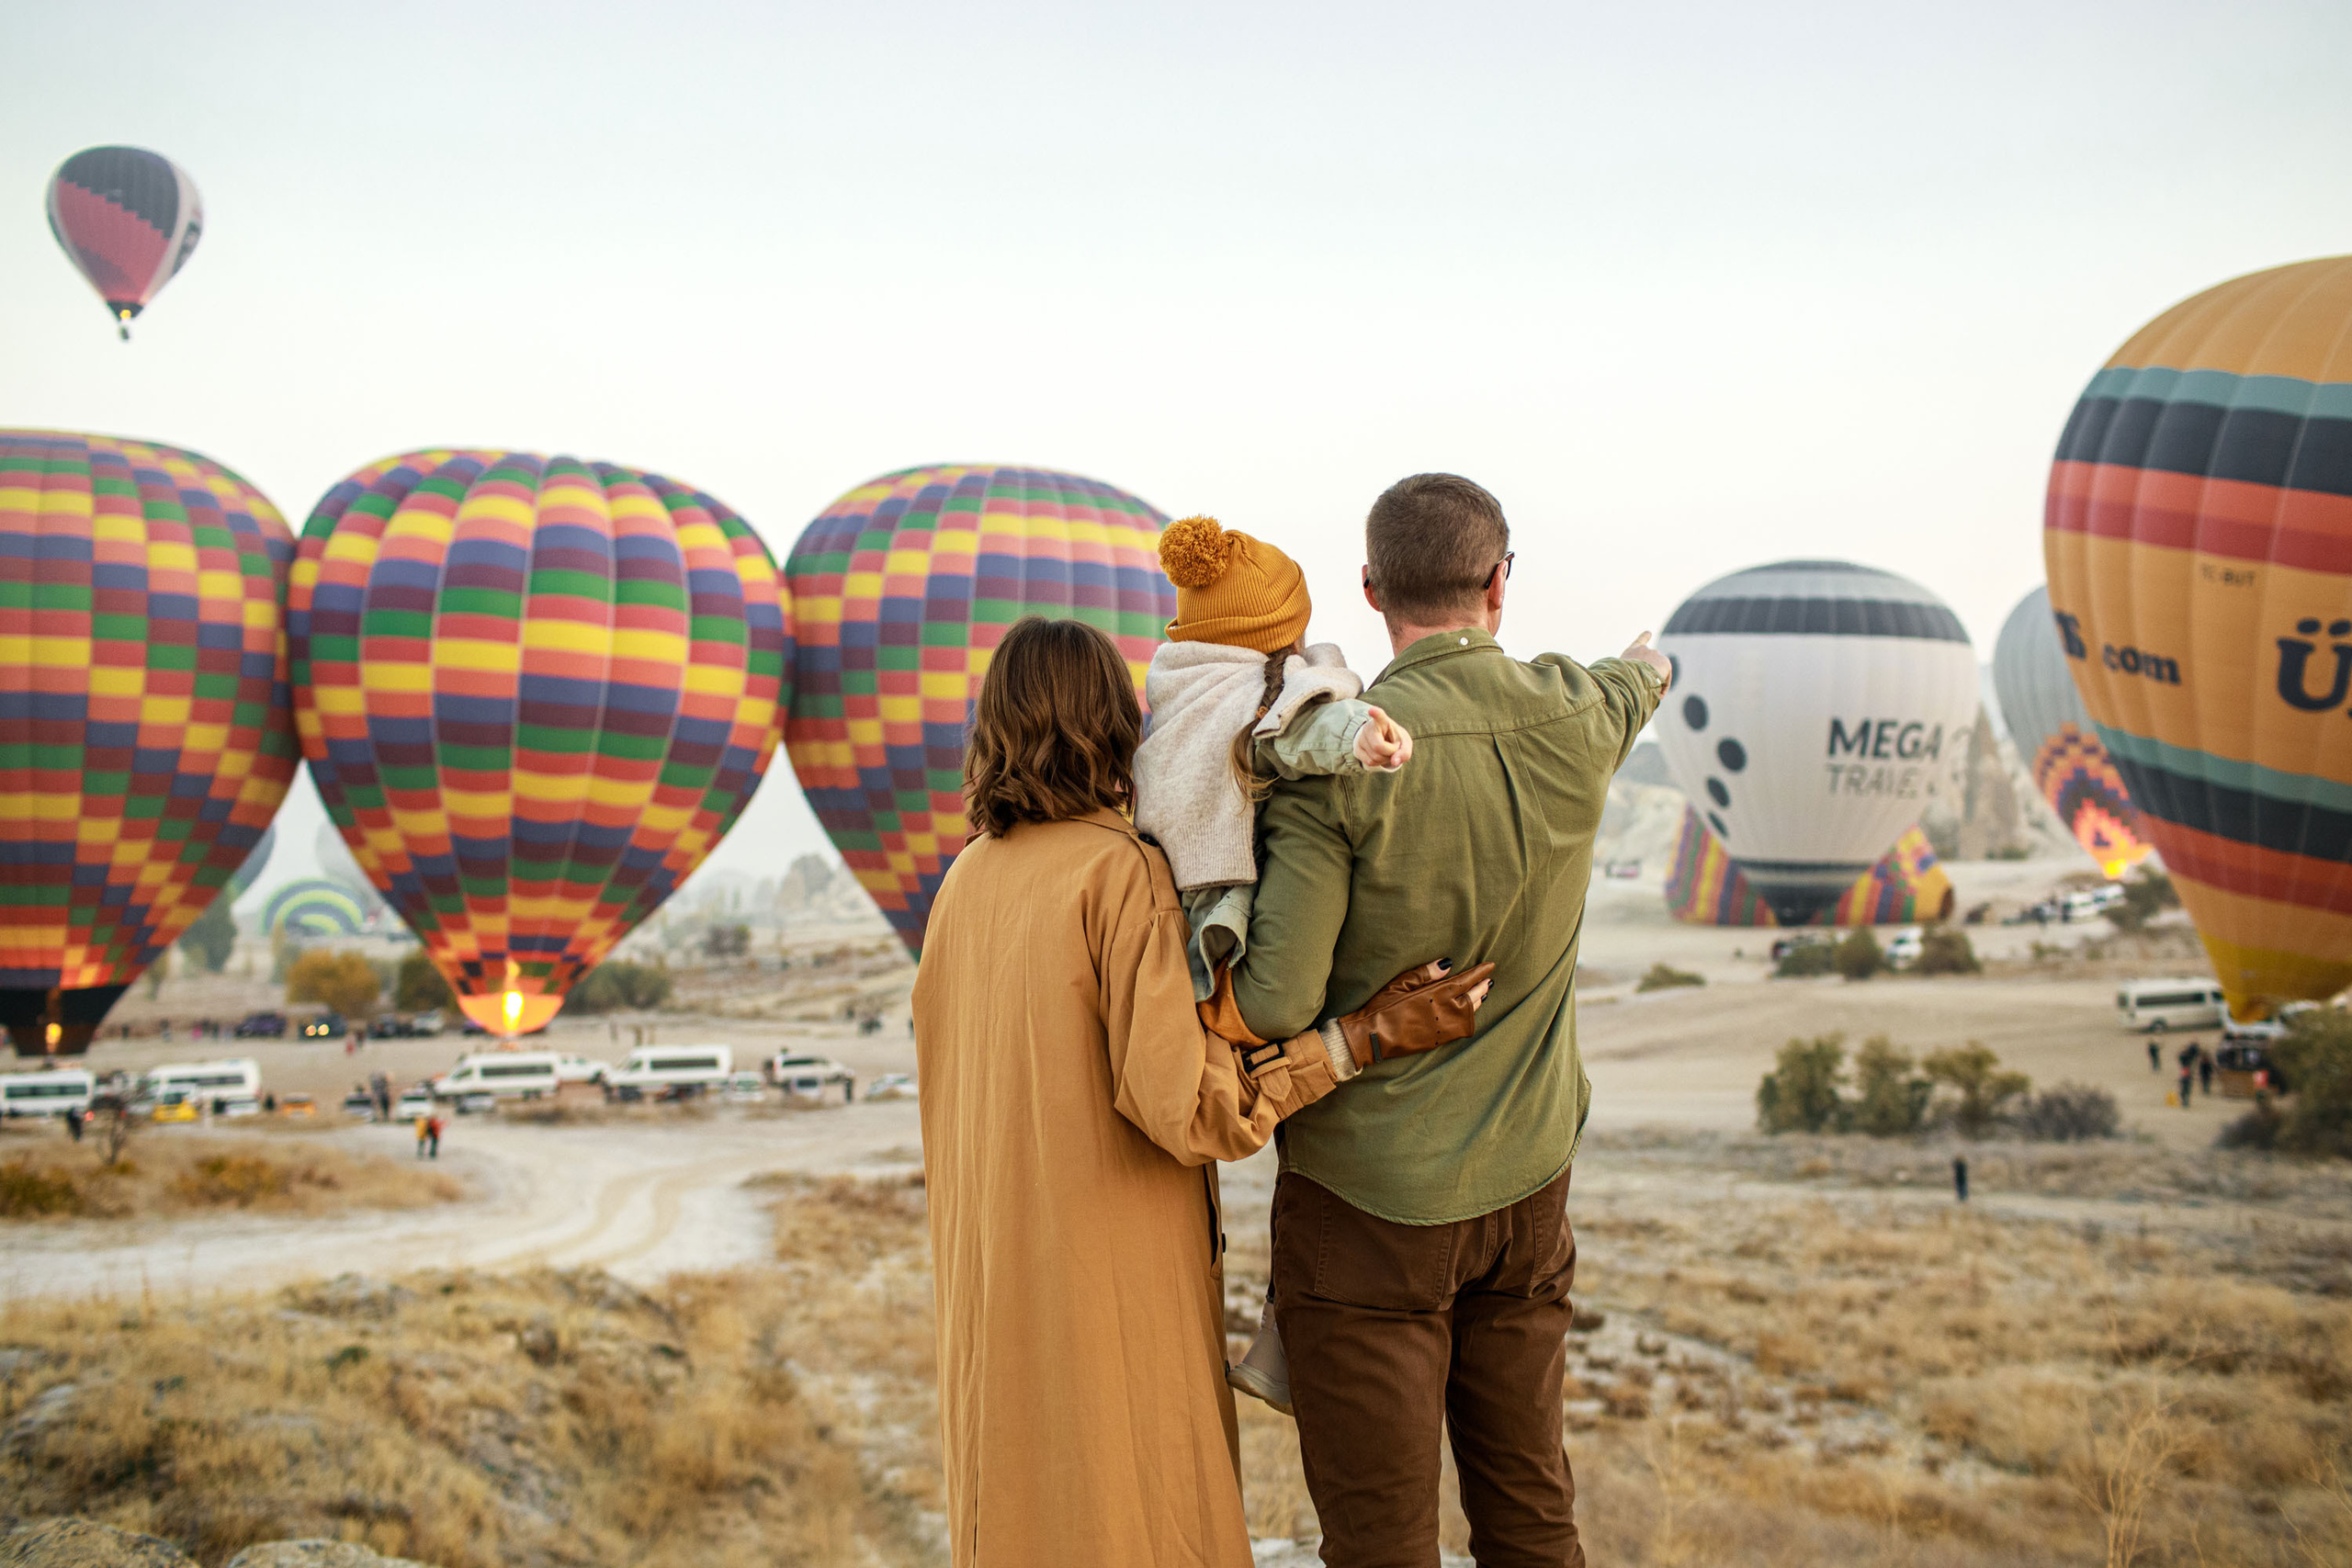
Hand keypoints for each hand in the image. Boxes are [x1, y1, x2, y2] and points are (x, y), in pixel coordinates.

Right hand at [1330, 958, 1496, 1069]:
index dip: (1479, 973)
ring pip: (1469, 1014)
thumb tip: (1448, 964)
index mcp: (1436, 994)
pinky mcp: (1439, 1040)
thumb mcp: (1401, 983)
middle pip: (1471, 997)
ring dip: (1477, 1003)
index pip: (1464, 981)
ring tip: (1482, 995)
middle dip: (1482, 988)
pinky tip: (1468, 1015)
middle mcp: (1444, 1011)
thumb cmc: (1383, 1006)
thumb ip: (1426, 973)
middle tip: (1489, 981)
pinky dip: (1469, 1019)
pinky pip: (1461, 1029)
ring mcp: (1443, 1028)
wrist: (1373, 1036)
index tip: (1490, 966)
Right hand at [1353, 706, 1412, 770]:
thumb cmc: (1396, 739)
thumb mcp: (1405, 743)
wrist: (1384, 740)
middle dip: (1390, 752)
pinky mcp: (1357, 749)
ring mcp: (1361, 739)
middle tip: (1394, 747)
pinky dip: (1379, 762)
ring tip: (1387, 750)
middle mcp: (1368, 728)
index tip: (1372, 710)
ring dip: (1385, 758)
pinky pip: (1370, 762)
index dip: (1376, 714)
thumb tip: (1394, 762)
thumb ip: (1404, 752)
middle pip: (1378, 746)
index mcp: (1383, 721)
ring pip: (1374, 757)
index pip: (1379, 716)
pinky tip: (1380, 755)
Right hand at [1622, 631, 1671, 689]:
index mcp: (1631, 651)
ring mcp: (1655, 654)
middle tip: (1645, 688)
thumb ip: (1626, 675)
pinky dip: (1664, 685)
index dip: (1645, 637)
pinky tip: (1659, 695)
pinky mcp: (1665, 661)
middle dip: (1650, 673)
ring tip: (1651, 694)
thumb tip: (1634, 687)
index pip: (1640, 641)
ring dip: (1656, 680)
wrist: (1630, 675)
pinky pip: (1666, 675)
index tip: (1649, 632)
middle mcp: (1644, 650)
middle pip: (1650, 661)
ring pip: (1658, 670)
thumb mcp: (1618, 674)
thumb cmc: (1619, 679)